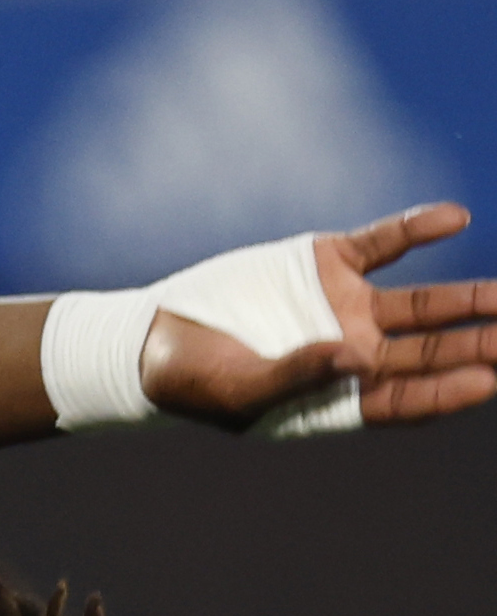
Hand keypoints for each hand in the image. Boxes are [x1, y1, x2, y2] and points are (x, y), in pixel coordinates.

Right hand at [154, 203, 496, 431]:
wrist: (153, 335)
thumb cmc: (194, 382)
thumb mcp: (238, 390)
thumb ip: (296, 377)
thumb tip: (355, 357)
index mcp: (342, 397)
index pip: (411, 397)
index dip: (450, 390)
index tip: (489, 379)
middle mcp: (358, 353)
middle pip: (432, 351)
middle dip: (479, 345)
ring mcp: (347, 306)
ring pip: (424, 303)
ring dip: (469, 299)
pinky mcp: (328, 262)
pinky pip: (383, 243)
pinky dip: (416, 230)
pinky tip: (453, 218)